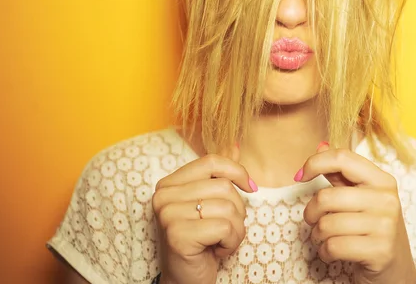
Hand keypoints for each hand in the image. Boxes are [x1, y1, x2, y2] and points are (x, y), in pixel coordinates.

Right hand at [152, 145, 255, 283]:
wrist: (186, 280)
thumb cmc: (201, 241)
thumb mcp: (209, 204)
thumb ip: (219, 176)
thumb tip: (236, 145)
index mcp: (169, 184)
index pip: (211, 162)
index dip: (237, 171)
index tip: (251, 187)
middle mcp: (163, 196)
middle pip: (224, 187)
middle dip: (237, 211)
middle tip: (223, 230)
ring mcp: (168, 214)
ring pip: (228, 207)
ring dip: (235, 229)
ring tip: (220, 241)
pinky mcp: (178, 234)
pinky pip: (226, 227)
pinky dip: (231, 242)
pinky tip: (216, 251)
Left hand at [298, 144, 415, 283]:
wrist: (396, 269)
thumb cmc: (372, 229)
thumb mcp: (361, 198)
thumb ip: (341, 173)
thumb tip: (321, 146)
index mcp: (382, 180)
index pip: (343, 158)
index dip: (315, 163)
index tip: (300, 176)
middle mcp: (387, 199)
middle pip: (327, 196)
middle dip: (311, 212)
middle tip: (314, 220)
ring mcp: (386, 226)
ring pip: (327, 224)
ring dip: (317, 235)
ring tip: (325, 238)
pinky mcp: (379, 251)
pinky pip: (333, 246)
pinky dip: (325, 252)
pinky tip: (332, 252)